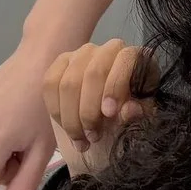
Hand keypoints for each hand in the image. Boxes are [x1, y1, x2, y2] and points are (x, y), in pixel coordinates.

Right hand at [44, 38, 153, 175]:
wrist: (108, 118)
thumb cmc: (128, 113)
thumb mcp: (141, 116)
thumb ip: (138, 111)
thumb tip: (130, 110)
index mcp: (134, 57)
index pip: (125, 60)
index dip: (115, 87)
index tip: (109, 114)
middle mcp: (108, 49)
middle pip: (93, 73)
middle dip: (90, 110)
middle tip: (93, 136)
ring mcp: (82, 54)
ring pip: (68, 83)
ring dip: (72, 117)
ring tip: (81, 139)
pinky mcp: (61, 62)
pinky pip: (50, 84)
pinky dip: (56, 110)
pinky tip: (66, 127)